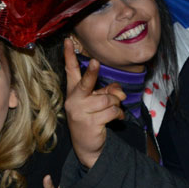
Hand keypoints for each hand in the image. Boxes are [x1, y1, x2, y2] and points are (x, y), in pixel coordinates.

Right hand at [63, 38, 125, 168]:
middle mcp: (74, 100)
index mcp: (74, 92)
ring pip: (108, 99)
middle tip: (95, 62)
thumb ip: (109, 91)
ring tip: (112, 112)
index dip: (69, 55)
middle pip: (86, 83)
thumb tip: (120, 93)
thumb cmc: (93, 118)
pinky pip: (112, 111)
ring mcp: (80, 112)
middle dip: (92, 72)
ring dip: (116, 105)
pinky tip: (115, 119)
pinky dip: (118, 114)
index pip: (70, 71)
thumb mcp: (99, 102)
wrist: (88, 146)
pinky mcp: (90, 123)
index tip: (68, 41)